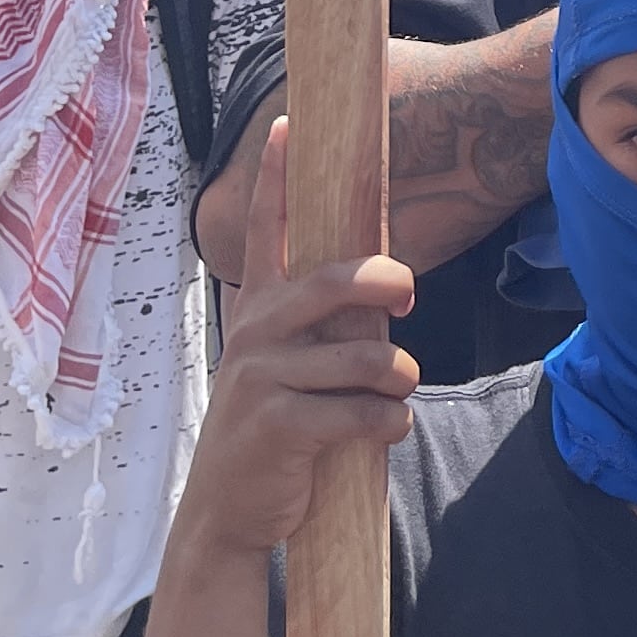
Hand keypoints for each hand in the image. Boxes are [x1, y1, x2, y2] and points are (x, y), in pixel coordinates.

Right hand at [174, 121, 420, 570]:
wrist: (229, 511)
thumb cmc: (274, 430)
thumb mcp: (283, 368)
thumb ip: (320, 325)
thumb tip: (387, 284)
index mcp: (259, 311)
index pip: (267, 233)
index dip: (276, 178)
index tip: (289, 124)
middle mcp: (256, 334)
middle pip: (335, 281)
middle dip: (385, 280)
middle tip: (407, 294)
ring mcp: (263, 379)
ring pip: (368, 359)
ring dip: (399, 382)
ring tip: (394, 396)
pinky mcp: (280, 426)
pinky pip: (365, 414)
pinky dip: (390, 426)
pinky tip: (384, 433)